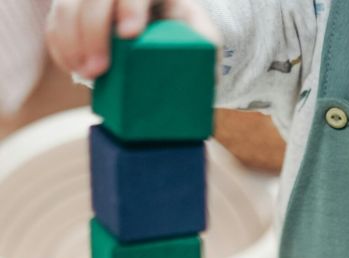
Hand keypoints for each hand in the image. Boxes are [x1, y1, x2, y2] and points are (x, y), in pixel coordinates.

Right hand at [47, 0, 219, 80]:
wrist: (163, 29)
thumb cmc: (183, 35)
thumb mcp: (200, 36)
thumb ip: (204, 45)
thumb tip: (207, 74)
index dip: (129, 7)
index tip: (129, 35)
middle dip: (93, 31)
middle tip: (99, 71)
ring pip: (69, 4)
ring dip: (71, 40)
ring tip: (84, 74)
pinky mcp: (74, 8)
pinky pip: (56, 20)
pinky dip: (60, 45)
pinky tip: (71, 66)